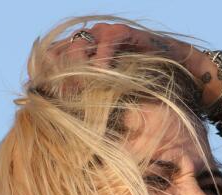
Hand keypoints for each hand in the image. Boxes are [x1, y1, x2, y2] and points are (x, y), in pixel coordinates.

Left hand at [49, 23, 221, 106]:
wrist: (177, 70)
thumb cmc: (143, 88)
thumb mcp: (112, 101)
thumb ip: (92, 108)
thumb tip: (69, 133)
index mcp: (80, 55)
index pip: (51, 59)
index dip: (45, 77)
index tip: (45, 100)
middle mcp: (88, 40)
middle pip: (60, 52)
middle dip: (57, 77)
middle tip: (60, 100)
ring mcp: (104, 34)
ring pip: (79, 44)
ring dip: (77, 68)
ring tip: (78, 91)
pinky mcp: (124, 33)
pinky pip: (107, 40)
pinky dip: (102, 57)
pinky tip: (103, 74)